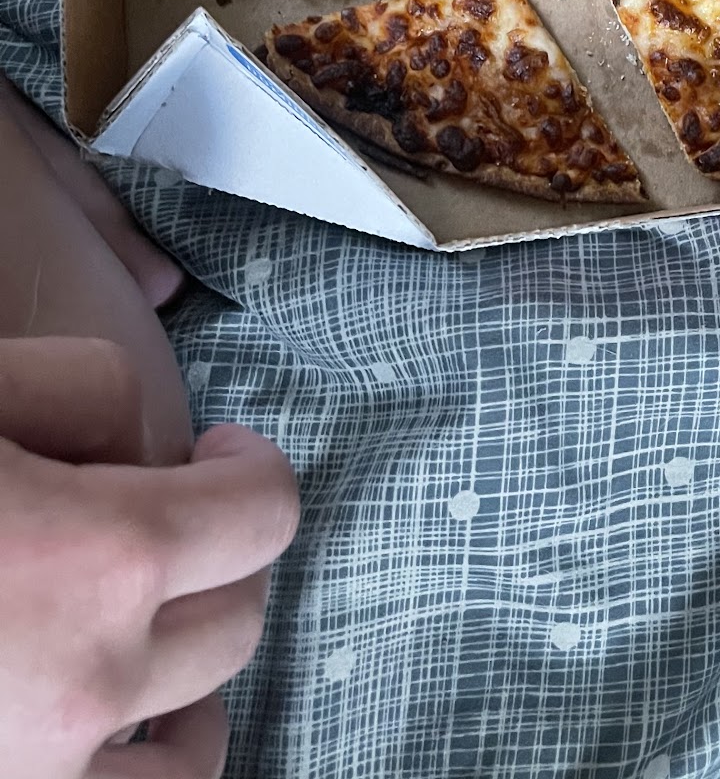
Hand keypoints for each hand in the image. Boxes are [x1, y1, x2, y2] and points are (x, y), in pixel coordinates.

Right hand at [0, 337, 299, 778]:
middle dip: (215, 562)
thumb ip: (90, 387)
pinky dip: (140, 766)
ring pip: (195, 745)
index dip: (247, 469)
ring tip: (143, 635)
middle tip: (154, 528)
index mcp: (98, 558)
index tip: (212, 456)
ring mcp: (48, 773)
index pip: (265, 512)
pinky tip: (104, 722)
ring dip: (187, 678)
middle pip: (236, 622)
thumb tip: (148, 430)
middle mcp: (90, 685)